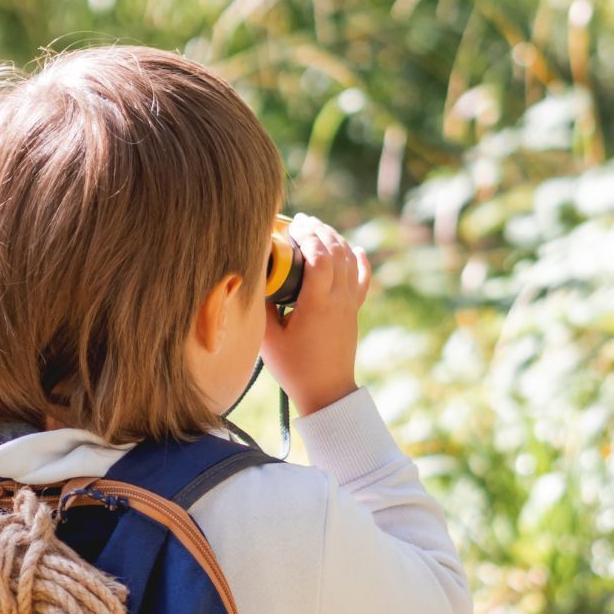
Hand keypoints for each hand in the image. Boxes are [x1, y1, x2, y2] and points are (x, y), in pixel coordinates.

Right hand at [260, 213, 369, 416]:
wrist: (326, 392)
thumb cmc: (294, 368)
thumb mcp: (268, 338)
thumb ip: (260, 305)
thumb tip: (251, 277)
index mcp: (318, 304)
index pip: (319, 256)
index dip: (306, 236)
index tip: (290, 227)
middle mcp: (339, 300)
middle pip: (335, 251)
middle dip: (318, 230)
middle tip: (300, 221)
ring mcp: (350, 305)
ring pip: (349, 260)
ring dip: (333, 239)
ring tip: (316, 228)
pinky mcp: (354, 311)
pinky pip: (362, 278)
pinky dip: (358, 259)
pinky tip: (352, 247)